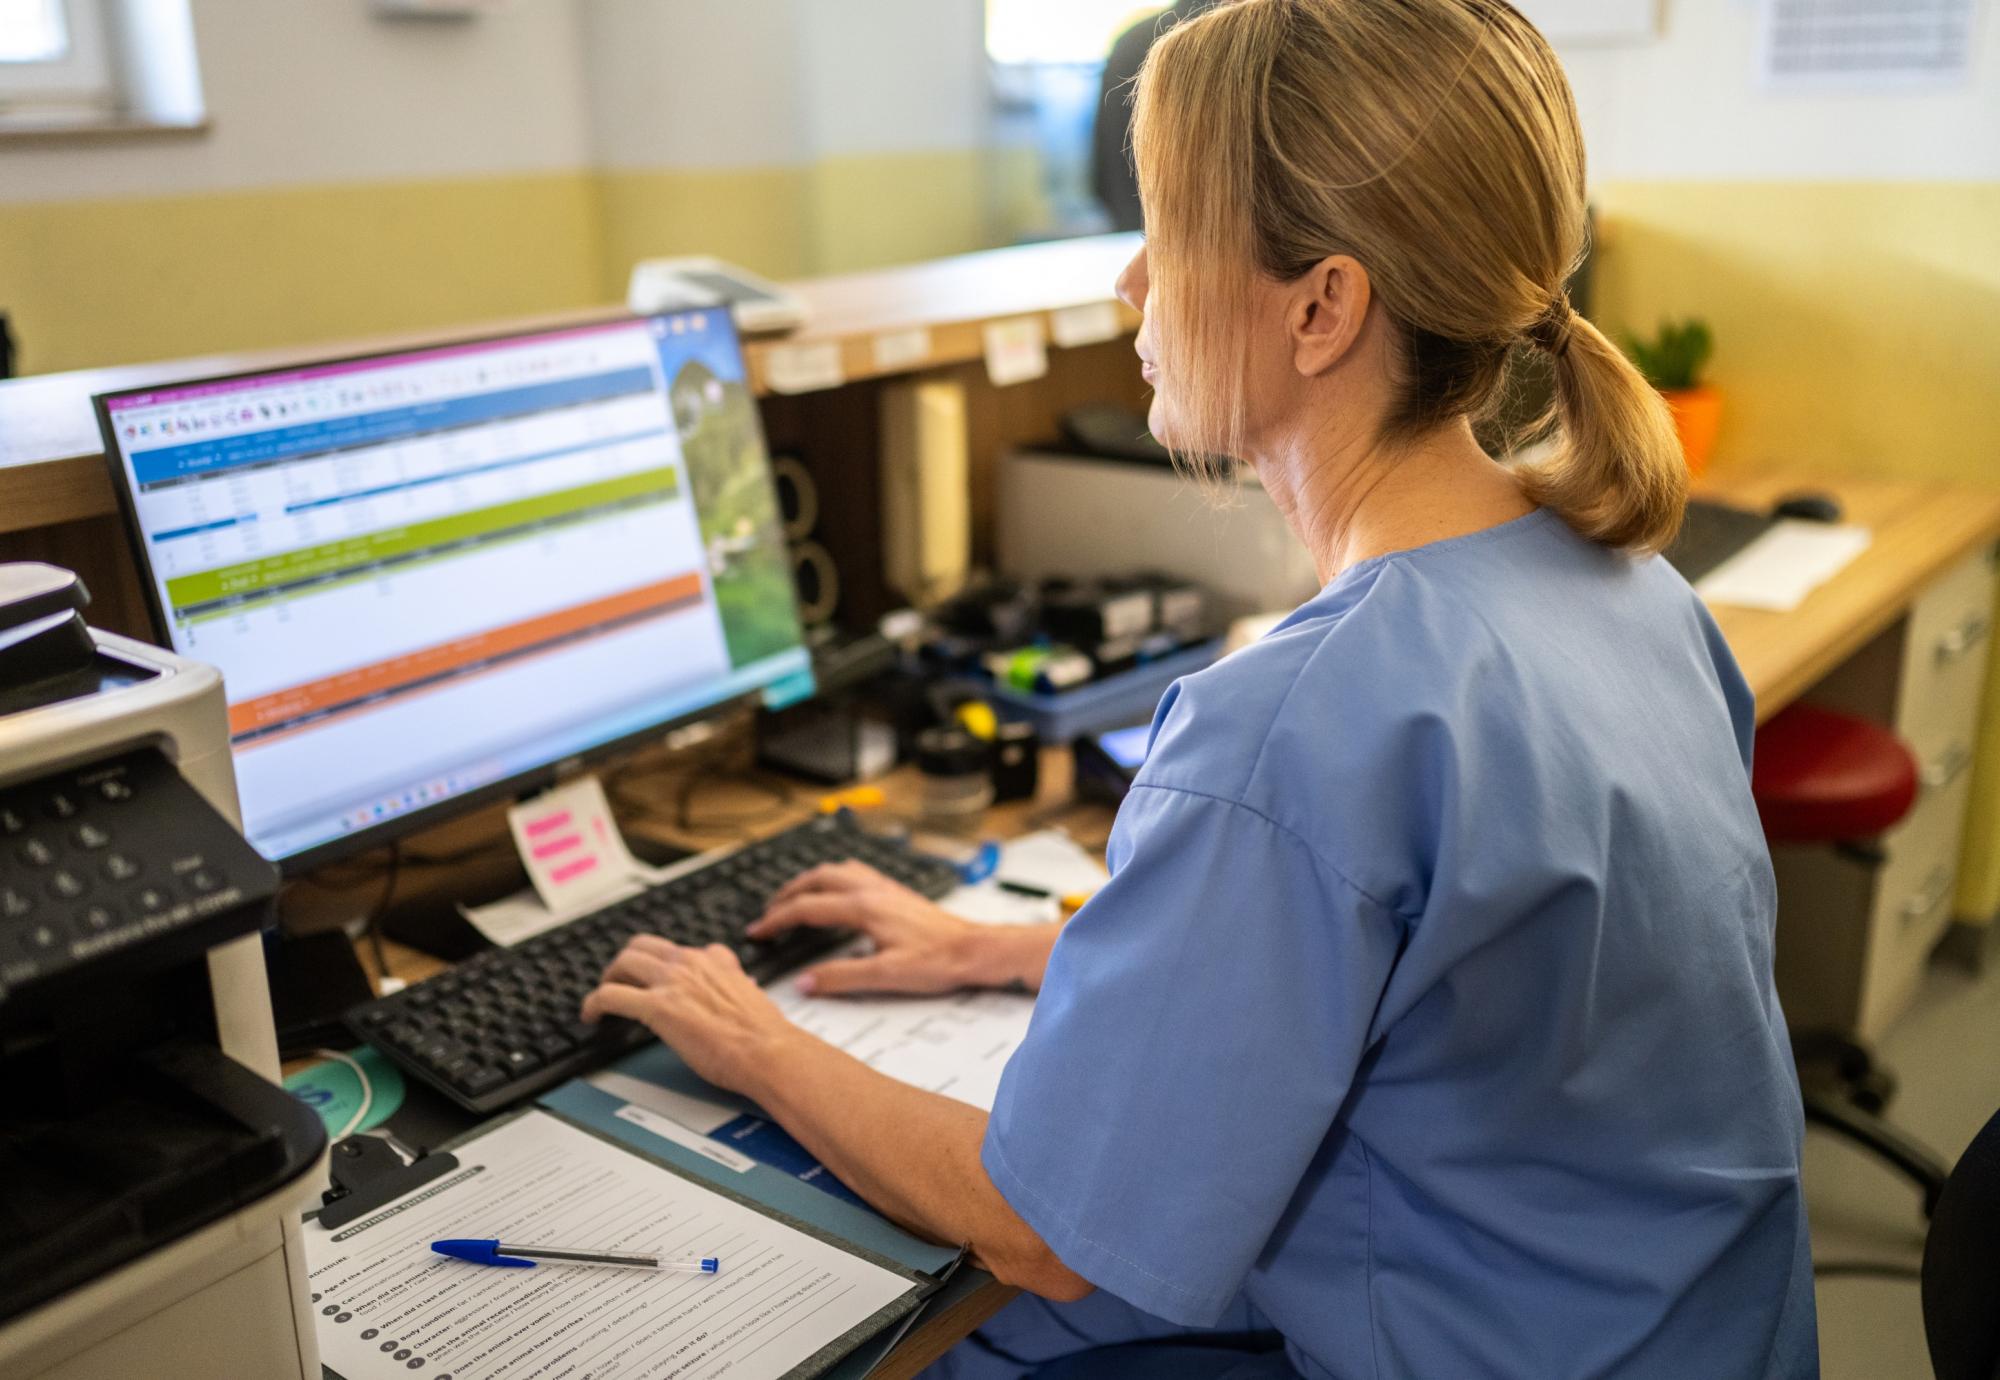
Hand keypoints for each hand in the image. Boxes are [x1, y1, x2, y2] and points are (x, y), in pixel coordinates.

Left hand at [581, 935, 797, 1095]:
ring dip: (609, 978)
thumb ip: (734, 984)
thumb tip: (736, 987)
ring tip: (602, 998)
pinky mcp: (657, 1007)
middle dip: (626, 964)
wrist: (768, 1050)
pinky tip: (591, 1015)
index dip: (658, 964)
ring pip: (623, 962)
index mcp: (713, 960)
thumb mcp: (750, 994)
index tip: (652, 978)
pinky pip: (609, 996)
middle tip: (619, 982)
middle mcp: (690, 963)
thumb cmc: (764, 1033)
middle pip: (642, 946)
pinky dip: (593, 1003)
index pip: (675, 950)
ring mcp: (671, 983)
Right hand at [748, 860, 984, 995]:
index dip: (777, 919)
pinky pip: (855, 872)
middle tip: (768, 913)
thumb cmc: (937, 961)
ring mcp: (884, 887)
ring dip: (809, 881)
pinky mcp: (895, 892)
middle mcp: (872, 890)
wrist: (974, 949)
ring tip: (793, 897)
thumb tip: (803, 983)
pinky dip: (833, 877)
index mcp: (863, 908)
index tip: (758, 931)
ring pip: (835, 870)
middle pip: (816, 879)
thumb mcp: (885, 976)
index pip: (807, 907)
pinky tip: (836, 889)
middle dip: (786, 895)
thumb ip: (840, 978)